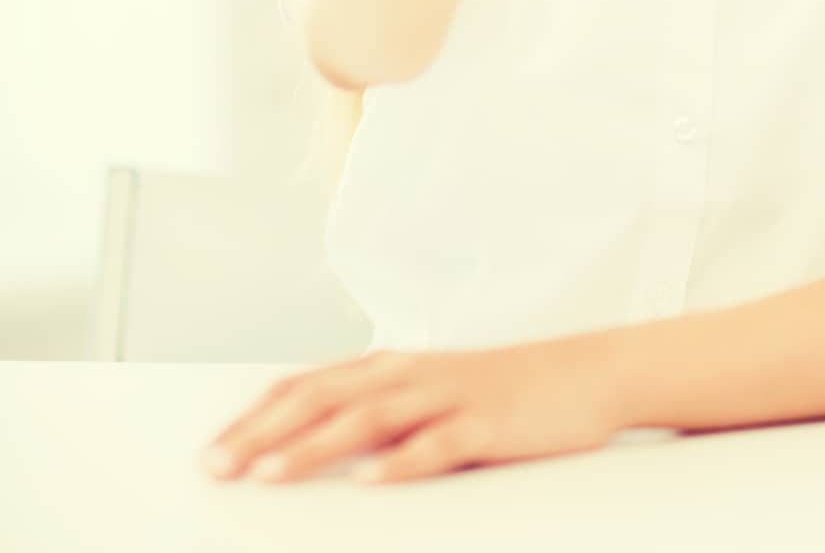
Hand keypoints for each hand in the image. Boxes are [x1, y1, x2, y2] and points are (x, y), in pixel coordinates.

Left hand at [199, 333, 626, 485]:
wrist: (588, 371)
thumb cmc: (504, 391)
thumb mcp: (433, 393)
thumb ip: (380, 411)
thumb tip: (314, 442)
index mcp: (394, 367)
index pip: (308, 385)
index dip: (256, 417)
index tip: (212, 451)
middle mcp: (413, 374)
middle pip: (325, 398)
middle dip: (264, 433)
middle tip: (217, 468)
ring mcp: (450, 395)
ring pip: (371, 417)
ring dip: (315, 445)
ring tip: (271, 473)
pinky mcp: (488, 423)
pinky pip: (439, 443)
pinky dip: (401, 461)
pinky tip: (370, 482)